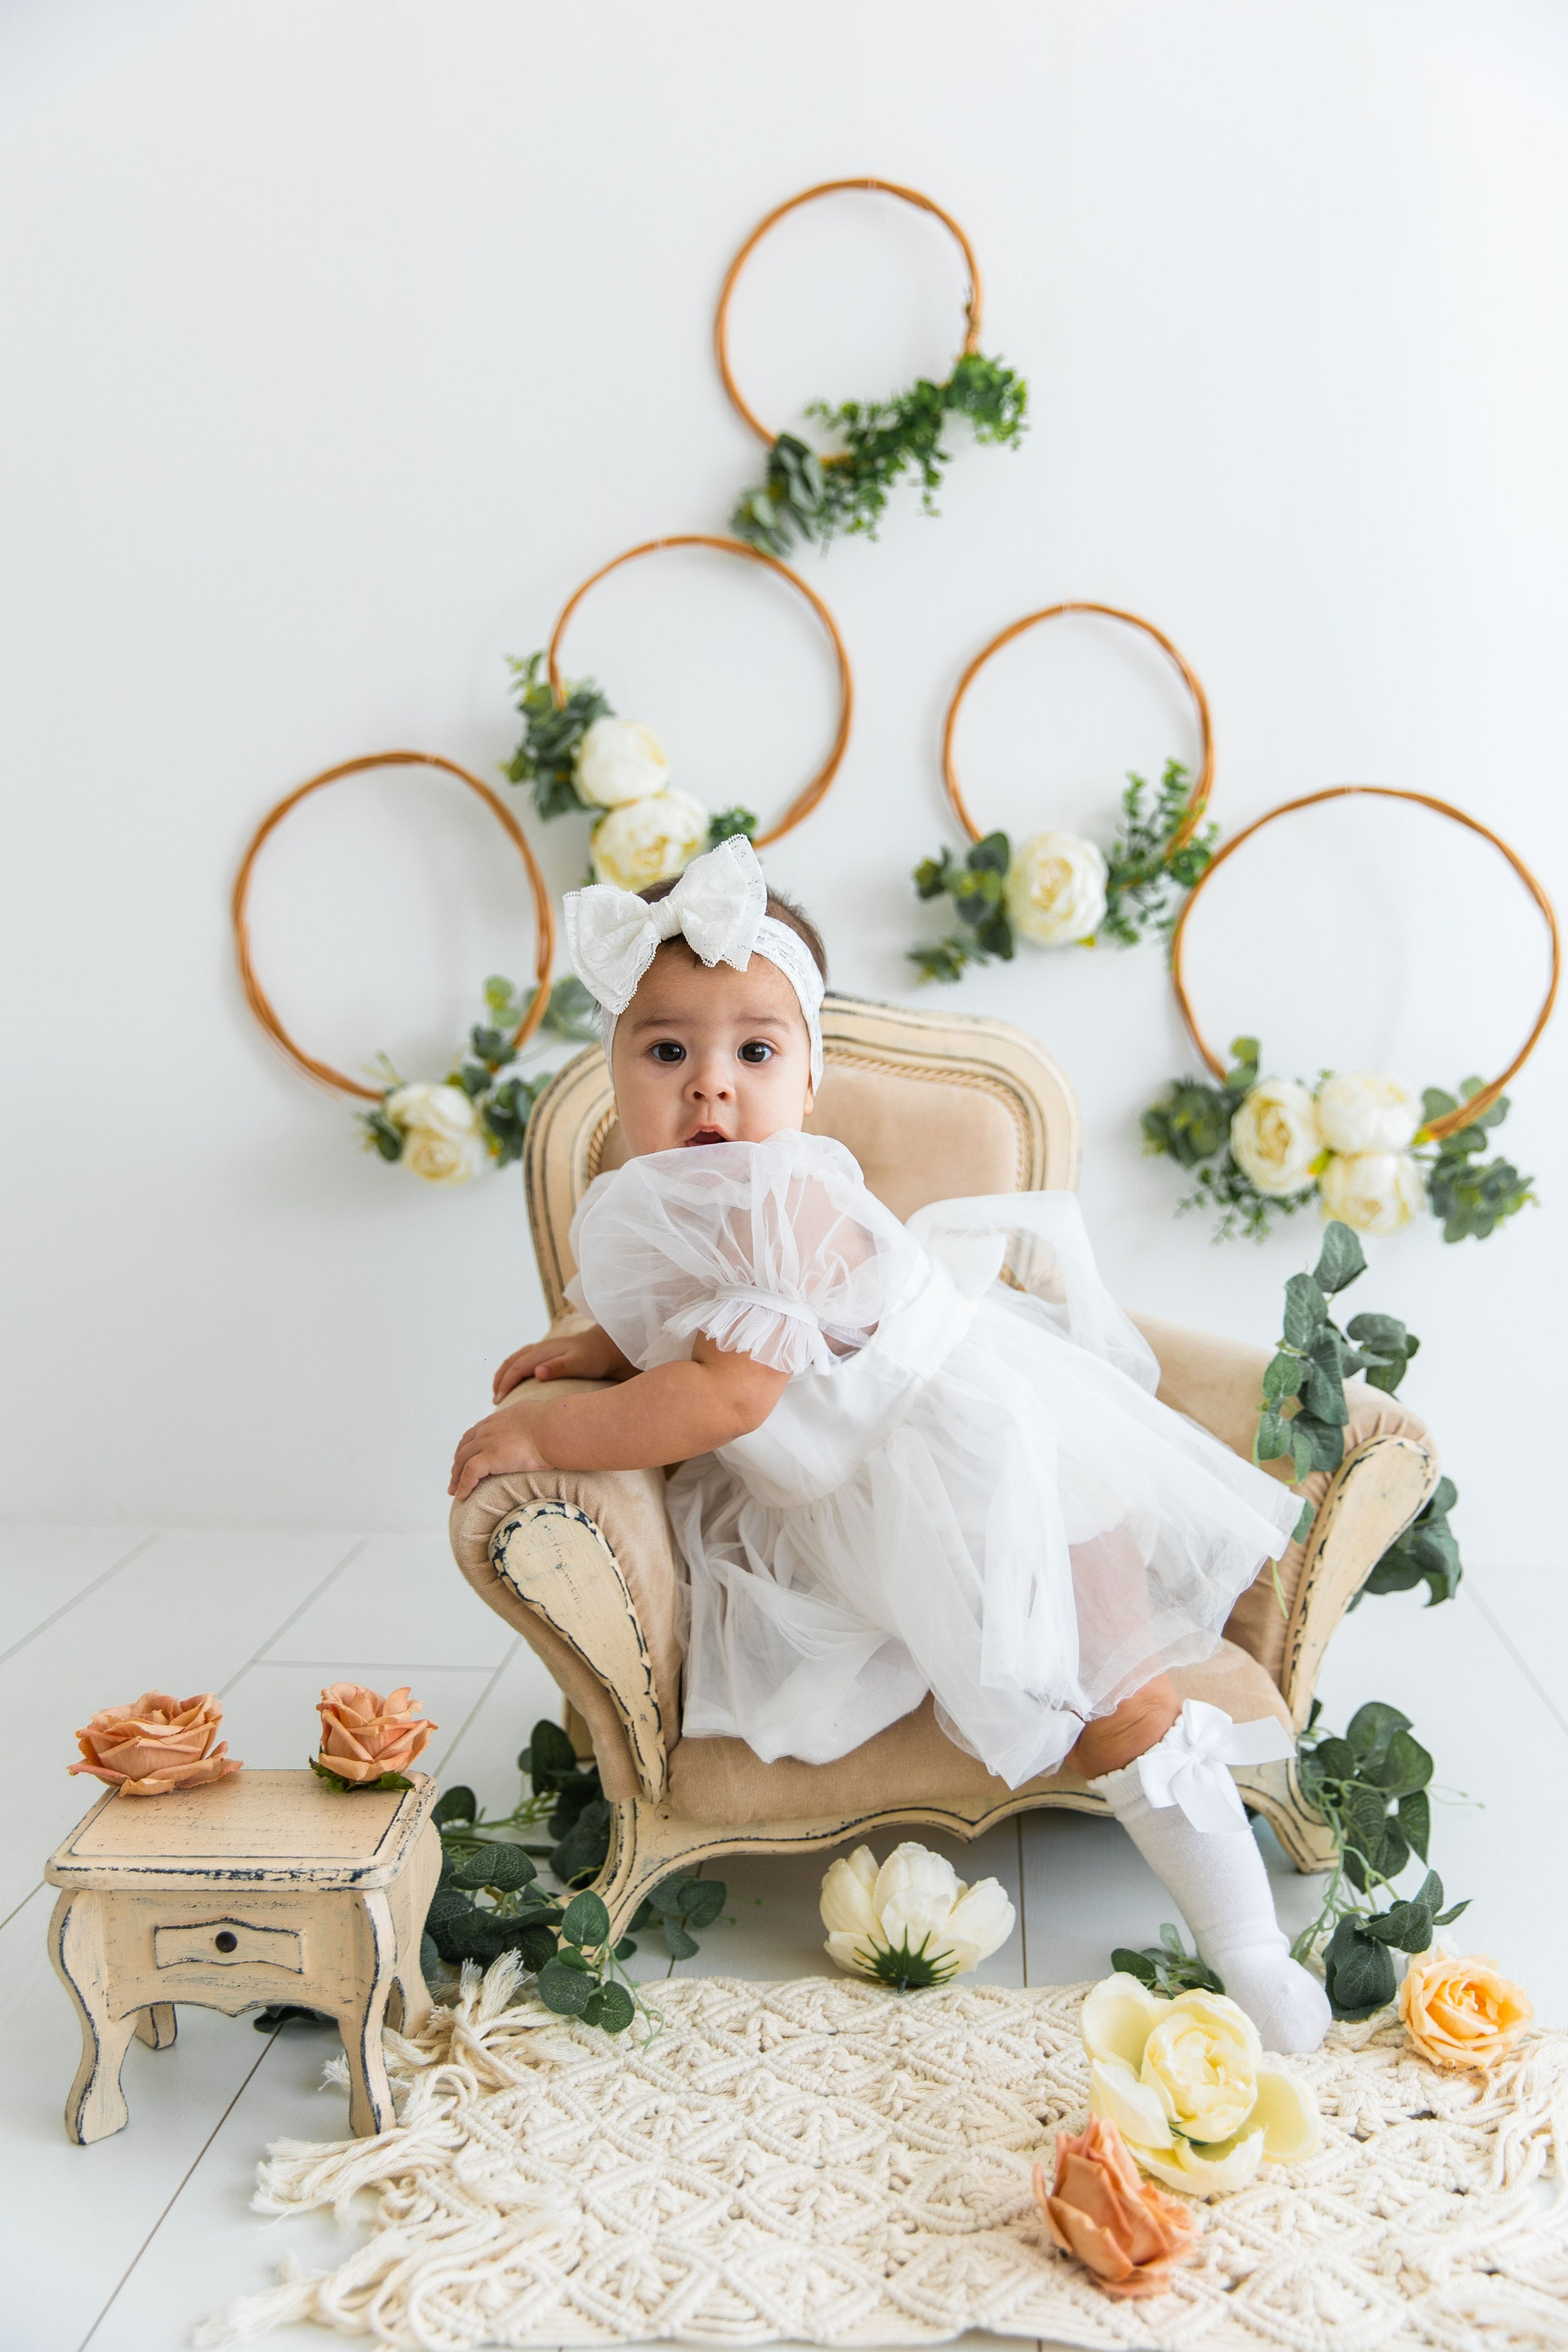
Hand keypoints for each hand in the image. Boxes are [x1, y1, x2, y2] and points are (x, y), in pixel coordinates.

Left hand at [449, 1393, 558, 1501]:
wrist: (555, 1427)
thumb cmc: (556, 1425)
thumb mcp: (541, 1418)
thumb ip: (535, 1424)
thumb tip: (546, 1433)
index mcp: (500, 1419)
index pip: (477, 1432)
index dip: (469, 1446)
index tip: (467, 1457)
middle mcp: (489, 1429)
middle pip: (464, 1446)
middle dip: (458, 1462)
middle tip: (456, 1477)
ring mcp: (487, 1442)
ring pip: (462, 1461)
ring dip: (456, 1477)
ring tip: (455, 1491)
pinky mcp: (489, 1457)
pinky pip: (469, 1474)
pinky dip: (463, 1485)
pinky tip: (462, 1496)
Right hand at [493, 1323, 630, 1401]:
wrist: (607, 1346)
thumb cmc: (594, 1357)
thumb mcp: (579, 1364)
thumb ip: (559, 1368)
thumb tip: (537, 1372)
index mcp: (543, 1351)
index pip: (516, 1368)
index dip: (504, 1384)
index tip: (498, 1402)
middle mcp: (539, 1348)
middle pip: (511, 1363)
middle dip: (499, 1381)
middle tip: (495, 1401)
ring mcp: (542, 1349)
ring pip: (514, 1360)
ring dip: (503, 1375)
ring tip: (499, 1393)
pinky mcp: (546, 1353)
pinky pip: (522, 1361)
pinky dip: (512, 1371)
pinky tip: (515, 1383)